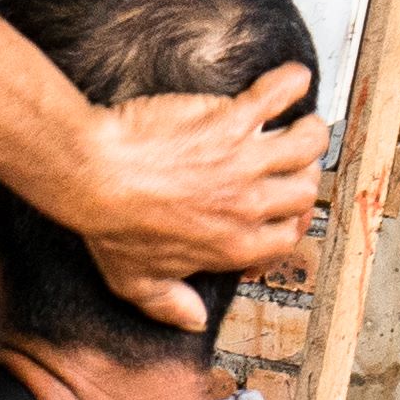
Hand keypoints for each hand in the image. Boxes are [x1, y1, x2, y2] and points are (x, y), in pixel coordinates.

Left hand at [55, 64, 326, 326]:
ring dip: (308, 133)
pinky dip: (288, 83)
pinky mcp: (228, 121)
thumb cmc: (109, 225)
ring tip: (301, 123)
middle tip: (293, 162)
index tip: (283, 212)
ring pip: (305, 144)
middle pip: (304, 190)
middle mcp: (249, 204)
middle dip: (303, 177)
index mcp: (234, 244)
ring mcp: (243, 160)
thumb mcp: (135, 281)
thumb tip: (193, 322)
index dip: (289, 222)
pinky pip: (273, 97)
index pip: (287, 236)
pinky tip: (291, 77)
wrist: (91, 175)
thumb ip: (169, 304)